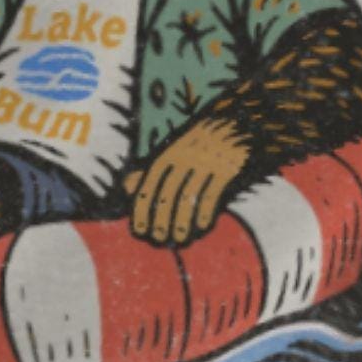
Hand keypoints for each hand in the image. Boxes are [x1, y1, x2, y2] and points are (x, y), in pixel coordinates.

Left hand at [125, 121, 250, 246]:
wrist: (236, 121)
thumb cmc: (199, 143)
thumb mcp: (172, 150)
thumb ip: (150, 169)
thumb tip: (125, 186)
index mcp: (168, 155)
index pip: (149, 186)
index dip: (142, 210)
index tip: (140, 231)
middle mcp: (184, 158)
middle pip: (168, 194)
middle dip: (161, 220)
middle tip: (159, 240)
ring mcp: (205, 162)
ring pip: (189, 196)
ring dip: (182, 221)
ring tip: (180, 239)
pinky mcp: (225, 168)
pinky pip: (212, 193)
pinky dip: (205, 211)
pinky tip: (203, 225)